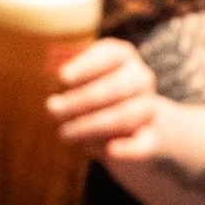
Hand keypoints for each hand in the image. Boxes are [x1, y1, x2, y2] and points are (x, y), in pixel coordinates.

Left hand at [48, 38, 166, 159]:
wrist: (130, 124)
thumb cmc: (92, 96)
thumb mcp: (79, 83)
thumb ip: (67, 90)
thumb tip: (54, 106)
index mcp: (122, 56)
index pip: (110, 55)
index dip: (86, 66)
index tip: (63, 77)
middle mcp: (140, 78)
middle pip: (115, 88)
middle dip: (80, 101)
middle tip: (53, 111)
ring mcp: (148, 108)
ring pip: (124, 116)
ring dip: (90, 126)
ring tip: (65, 133)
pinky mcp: (150, 139)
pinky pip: (143, 145)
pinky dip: (128, 149)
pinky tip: (111, 150)